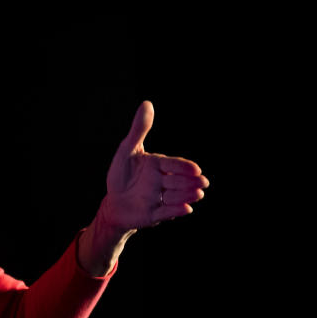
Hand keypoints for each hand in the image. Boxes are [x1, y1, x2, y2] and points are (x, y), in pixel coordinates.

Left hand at [99, 101, 208, 231]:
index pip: (174, 164)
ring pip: (176, 196)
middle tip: (202, 182)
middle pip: (178, 181)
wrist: (113, 202)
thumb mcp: (127, 150)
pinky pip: (166, 212)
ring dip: (187, 195)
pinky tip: (186, 209)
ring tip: (198, 194)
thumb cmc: (121, 174)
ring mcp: (160, 199)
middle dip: (190, 182)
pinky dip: (176, 211)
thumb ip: (139, 129)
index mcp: (158, 165)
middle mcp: (163, 182)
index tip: (195, 169)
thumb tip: (147, 103)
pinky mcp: (155, 214)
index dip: (184, 167)